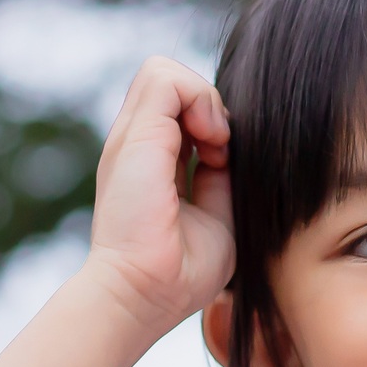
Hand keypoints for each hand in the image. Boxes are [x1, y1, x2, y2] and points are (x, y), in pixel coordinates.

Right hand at [81, 56, 233, 332]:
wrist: (142, 294)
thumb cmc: (180, 273)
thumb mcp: (216, 215)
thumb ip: (221, 178)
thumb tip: (234, 149)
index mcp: (149, 162)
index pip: (178, 110)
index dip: (211, 123)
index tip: (225, 162)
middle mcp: (136, 145)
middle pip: (170, 85)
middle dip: (207, 107)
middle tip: (222, 151)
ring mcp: (131, 137)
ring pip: (164, 71)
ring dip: (204, 100)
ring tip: (216, 145)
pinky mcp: (136, 136)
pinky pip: (166, 76)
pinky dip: (200, 99)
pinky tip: (213, 141)